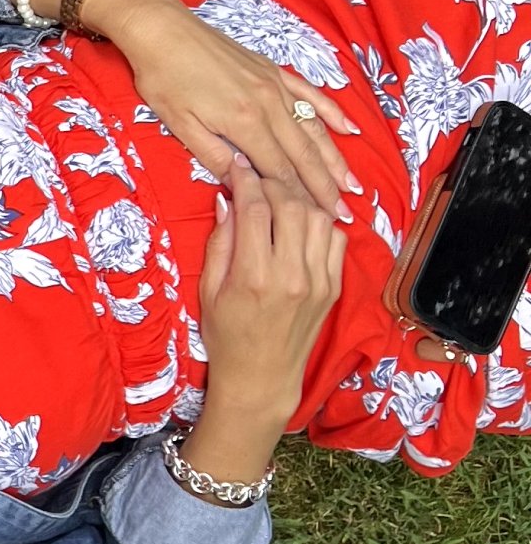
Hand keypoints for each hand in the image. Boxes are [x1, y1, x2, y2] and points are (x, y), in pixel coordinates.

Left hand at [85, 0, 360, 217]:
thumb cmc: (163, 78)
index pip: (279, 170)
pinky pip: (310, 95)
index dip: (301, 198)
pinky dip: (331, 114)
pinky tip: (350, 130)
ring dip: (335, 158)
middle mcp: (268, 105)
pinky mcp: (273, 71)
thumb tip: (243, 185)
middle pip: (303, 154)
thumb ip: (214, 156)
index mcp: (244, 123)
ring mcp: (275, 86)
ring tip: (353, 185)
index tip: (320, 220)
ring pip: (313, 128)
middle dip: (326, 187)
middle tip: (346, 214)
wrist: (163, 29)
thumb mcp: (179, 125)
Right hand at [198, 157, 345, 423]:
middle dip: (272, 183)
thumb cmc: (226, 334)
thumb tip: (227, 201)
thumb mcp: (208, 289)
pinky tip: (300, 222)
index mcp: (254, 276)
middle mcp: (292, 275)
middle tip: (256, 179)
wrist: (261, 375)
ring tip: (278, 198)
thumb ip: (220, 243)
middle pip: (291, 205)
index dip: (244, 180)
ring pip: (318, 217)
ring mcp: (320, 281)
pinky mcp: (334, 286)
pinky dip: (319, 221)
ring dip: (298, 199)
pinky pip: (335, 238)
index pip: (254, 209)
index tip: (236, 168)